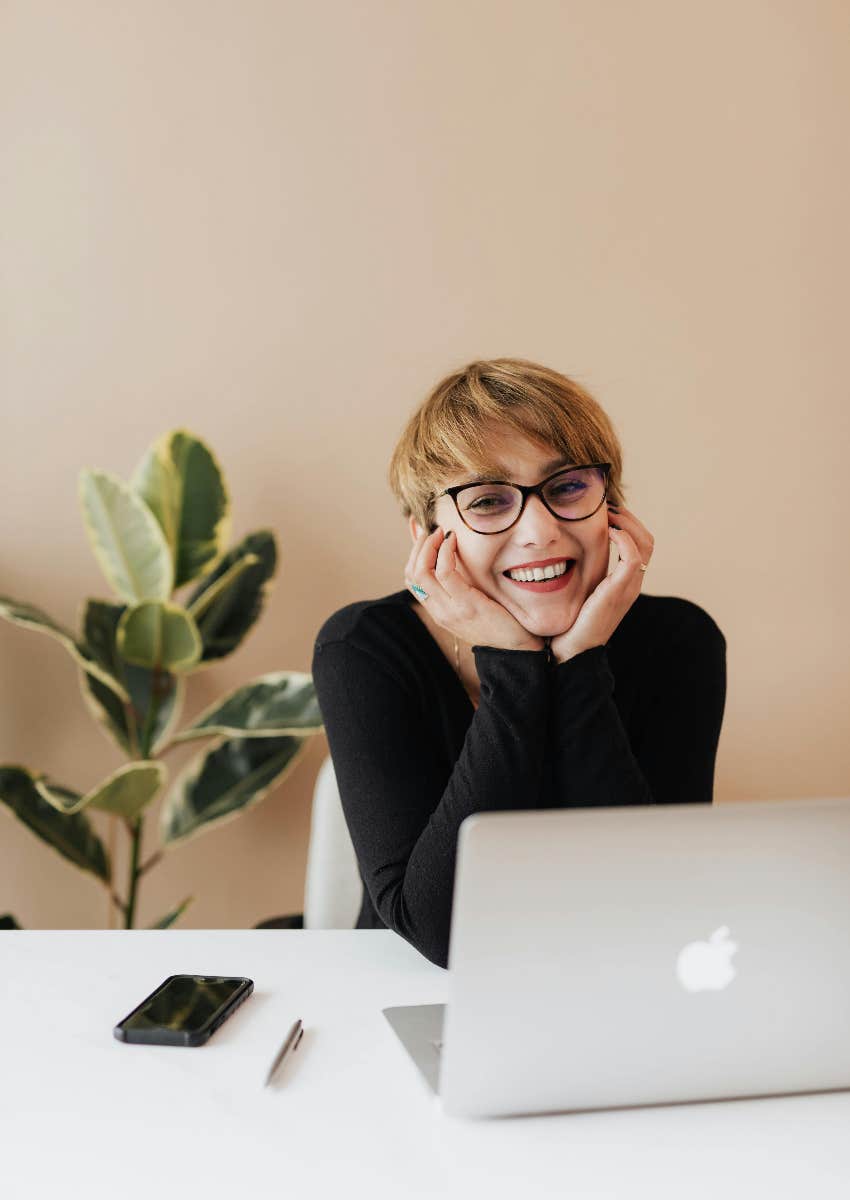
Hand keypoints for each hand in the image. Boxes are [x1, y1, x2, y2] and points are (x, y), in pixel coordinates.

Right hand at [404, 526, 544, 652]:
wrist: (518, 647)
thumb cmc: (501, 621)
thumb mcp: (473, 603)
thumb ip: (461, 586)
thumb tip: (455, 558)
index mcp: (439, 611)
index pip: (412, 580)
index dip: (413, 554)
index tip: (424, 535)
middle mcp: (439, 612)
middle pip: (412, 574)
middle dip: (418, 546)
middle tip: (432, 530)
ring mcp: (450, 610)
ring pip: (422, 572)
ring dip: (429, 545)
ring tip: (441, 532)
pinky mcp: (466, 605)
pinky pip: (445, 573)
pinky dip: (445, 552)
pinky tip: (453, 540)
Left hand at [549, 504, 654, 663]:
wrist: (570, 651)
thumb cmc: (569, 623)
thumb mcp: (577, 591)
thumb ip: (580, 572)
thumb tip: (561, 549)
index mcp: (624, 582)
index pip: (640, 543)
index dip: (626, 522)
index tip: (604, 509)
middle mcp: (632, 583)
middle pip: (647, 539)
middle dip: (629, 517)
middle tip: (606, 505)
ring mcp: (628, 588)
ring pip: (645, 543)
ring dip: (627, 522)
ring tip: (607, 512)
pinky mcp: (620, 592)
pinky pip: (633, 557)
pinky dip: (624, 538)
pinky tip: (607, 530)